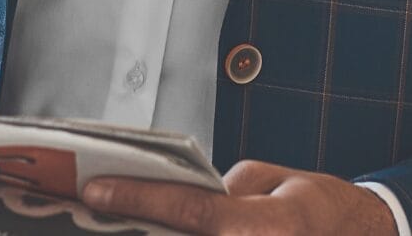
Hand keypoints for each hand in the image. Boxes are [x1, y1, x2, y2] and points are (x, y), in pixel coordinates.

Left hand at [83, 160, 396, 234]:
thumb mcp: (277, 180)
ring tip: (118, 220)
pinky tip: (159, 228)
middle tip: (92, 210)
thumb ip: (228, 189)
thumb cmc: (319, 207)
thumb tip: (183, 198)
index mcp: (266, 226)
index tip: (95, 190)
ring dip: (156, 235)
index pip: (190, 211)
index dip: (138, 199)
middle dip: (134, 228)